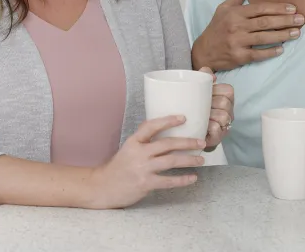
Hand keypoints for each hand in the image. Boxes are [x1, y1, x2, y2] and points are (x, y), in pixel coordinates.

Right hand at [90, 115, 205, 208]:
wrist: (103, 187)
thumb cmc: (119, 167)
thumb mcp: (128, 148)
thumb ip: (144, 141)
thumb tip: (167, 133)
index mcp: (134, 141)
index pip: (151, 126)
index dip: (168, 121)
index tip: (183, 118)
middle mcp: (138, 153)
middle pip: (167, 144)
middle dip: (187, 142)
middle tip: (201, 142)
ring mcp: (142, 168)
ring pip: (171, 161)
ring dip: (189, 160)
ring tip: (201, 159)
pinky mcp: (145, 184)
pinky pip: (168, 181)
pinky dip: (182, 179)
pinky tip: (192, 178)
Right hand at [191, 0, 302, 70]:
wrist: (204, 51)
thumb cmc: (216, 28)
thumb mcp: (224, 8)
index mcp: (235, 13)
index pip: (260, 8)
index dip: (277, 8)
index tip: (292, 8)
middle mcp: (237, 26)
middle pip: (265, 22)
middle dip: (285, 21)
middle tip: (301, 20)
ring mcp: (238, 42)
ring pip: (264, 38)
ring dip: (282, 35)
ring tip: (296, 33)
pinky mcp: (239, 56)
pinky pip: (258, 54)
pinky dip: (270, 52)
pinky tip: (281, 49)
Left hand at [199, 67, 233, 149]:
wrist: (187, 131)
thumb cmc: (195, 108)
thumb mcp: (198, 90)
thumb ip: (204, 77)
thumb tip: (210, 74)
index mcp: (226, 99)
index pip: (228, 90)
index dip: (216, 91)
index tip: (206, 94)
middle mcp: (228, 112)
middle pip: (225, 102)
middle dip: (211, 103)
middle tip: (199, 106)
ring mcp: (224, 125)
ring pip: (223, 116)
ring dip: (210, 116)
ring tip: (200, 117)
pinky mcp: (218, 138)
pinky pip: (217, 129)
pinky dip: (210, 127)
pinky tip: (204, 127)